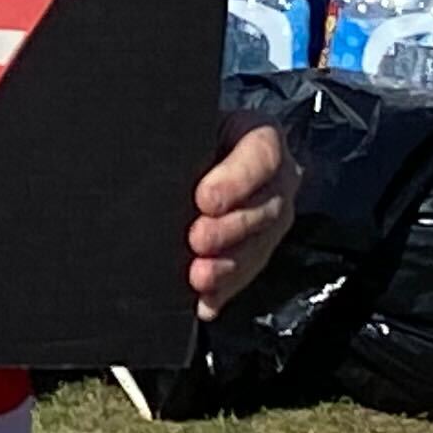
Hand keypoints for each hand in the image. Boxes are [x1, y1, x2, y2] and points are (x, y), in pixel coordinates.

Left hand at [189, 122, 299, 316]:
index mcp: (259, 135)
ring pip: (261, 244)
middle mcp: (276, 177)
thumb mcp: (188, 130)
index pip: (263, 154)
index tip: (204, 199)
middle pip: (267, 206)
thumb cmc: (186, 139)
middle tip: (197, 240)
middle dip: (230, 229)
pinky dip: (225, 291)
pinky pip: (247, 272)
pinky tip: (206, 302)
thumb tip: (156, 166)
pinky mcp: (258, 248)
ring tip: (199, 277)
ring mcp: (272, 215)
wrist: (190, 161)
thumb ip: (181, 142)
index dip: (236, 180)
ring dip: (229, 267)